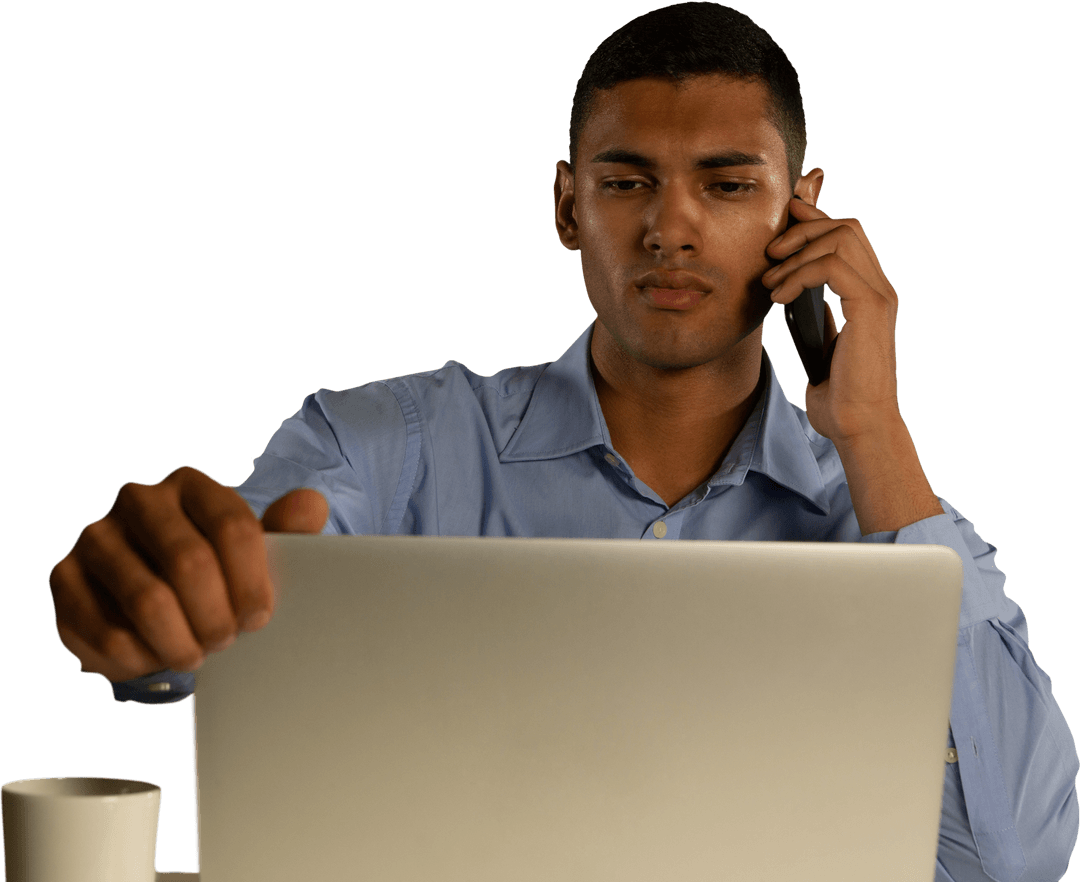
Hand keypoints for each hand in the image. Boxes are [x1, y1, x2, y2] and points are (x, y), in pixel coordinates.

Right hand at [49, 466, 327, 681]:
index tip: (259, 619)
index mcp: (192, 485)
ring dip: (180, 640)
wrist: (158, 601)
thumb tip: (311, 504)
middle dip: (216, 616)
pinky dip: (141, 656)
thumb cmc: (217, 573)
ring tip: (196, 653)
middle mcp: (139, 499)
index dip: (251, 583)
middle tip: (226, 641)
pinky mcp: (63, 577)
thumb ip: (287, 528)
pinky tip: (156, 656)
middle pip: (190, 563)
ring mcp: (96, 536)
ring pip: (148, 599)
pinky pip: (106, 629)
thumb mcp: (256, 552)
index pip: (233, 528)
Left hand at [761, 196, 900, 444]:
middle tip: (770, 256)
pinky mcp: (870, 308)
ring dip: (795, 254)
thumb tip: (802, 298)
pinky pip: (832, 266)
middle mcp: (880, 289)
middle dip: (801, 230)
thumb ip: (820, 318)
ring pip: (840, 238)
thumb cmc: (841, 396)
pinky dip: (799, 275)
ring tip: (771, 283)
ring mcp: (879, 296)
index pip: (848, 236)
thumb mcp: (823, 347)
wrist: (859, 425)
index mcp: (869, 294)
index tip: (781, 223)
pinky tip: (780, 297)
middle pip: (846, 227)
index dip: (814, 219)